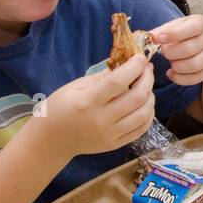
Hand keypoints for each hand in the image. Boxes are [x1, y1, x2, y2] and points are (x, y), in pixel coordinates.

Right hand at [29, 54, 155, 159]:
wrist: (51, 140)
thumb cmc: (59, 108)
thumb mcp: (74, 87)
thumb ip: (101, 78)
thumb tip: (125, 66)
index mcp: (87, 102)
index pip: (118, 82)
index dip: (134, 67)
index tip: (141, 58)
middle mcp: (101, 120)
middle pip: (137, 97)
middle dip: (147, 79)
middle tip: (147, 70)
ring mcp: (110, 135)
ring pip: (144, 114)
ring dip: (151, 96)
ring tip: (146, 87)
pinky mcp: (116, 144)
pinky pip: (141, 129)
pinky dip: (148, 114)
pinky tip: (145, 105)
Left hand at [150, 15, 202, 85]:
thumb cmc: (189, 32)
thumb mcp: (178, 25)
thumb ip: (163, 31)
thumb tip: (147, 39)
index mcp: (201, 24)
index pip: (192, 28)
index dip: (174, 34)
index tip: (159, 39)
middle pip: (190, 48)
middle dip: (172, 53)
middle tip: (164, 52)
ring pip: (195, 65)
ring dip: (177, 66)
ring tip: (170, 62)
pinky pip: (196, 78)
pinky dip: (180, 79)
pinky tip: (171, 73)